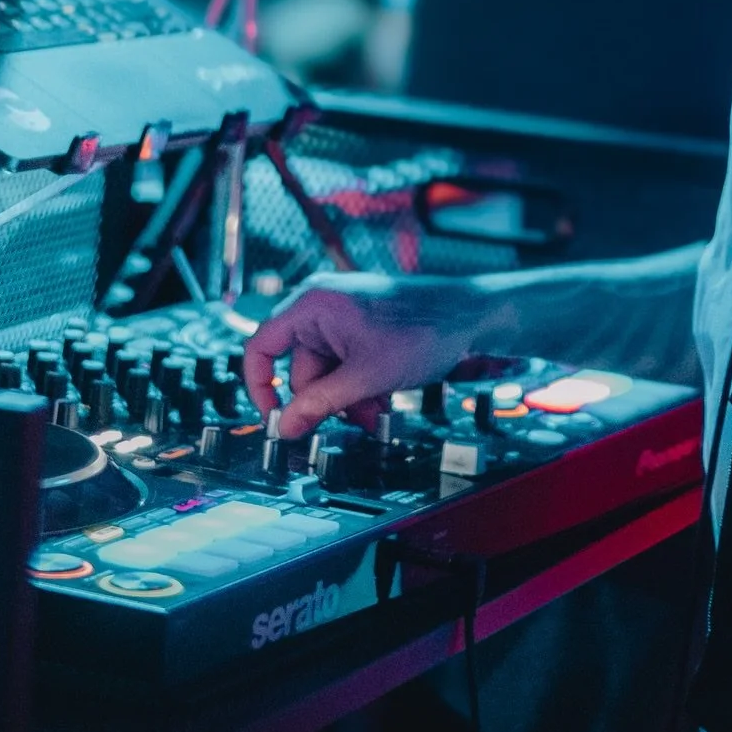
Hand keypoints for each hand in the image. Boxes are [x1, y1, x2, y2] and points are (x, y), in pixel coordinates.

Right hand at [243, 273, 489, 439]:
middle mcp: (322, 306)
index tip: (272, 418)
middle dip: (325, 400)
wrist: (472, 316)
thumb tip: (284, 427)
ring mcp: (343, 317)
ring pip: (326, 372)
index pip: (260, 346)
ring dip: (346, 398)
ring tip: (375, 412)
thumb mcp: (365, 376)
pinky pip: (345, 365)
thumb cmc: (424, 329)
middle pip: (299, 368)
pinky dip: (358, 385)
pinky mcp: (361, 327)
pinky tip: (382, 399)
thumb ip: (320, 403)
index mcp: (313, 305)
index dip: (259, 385)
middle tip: (350, 421)